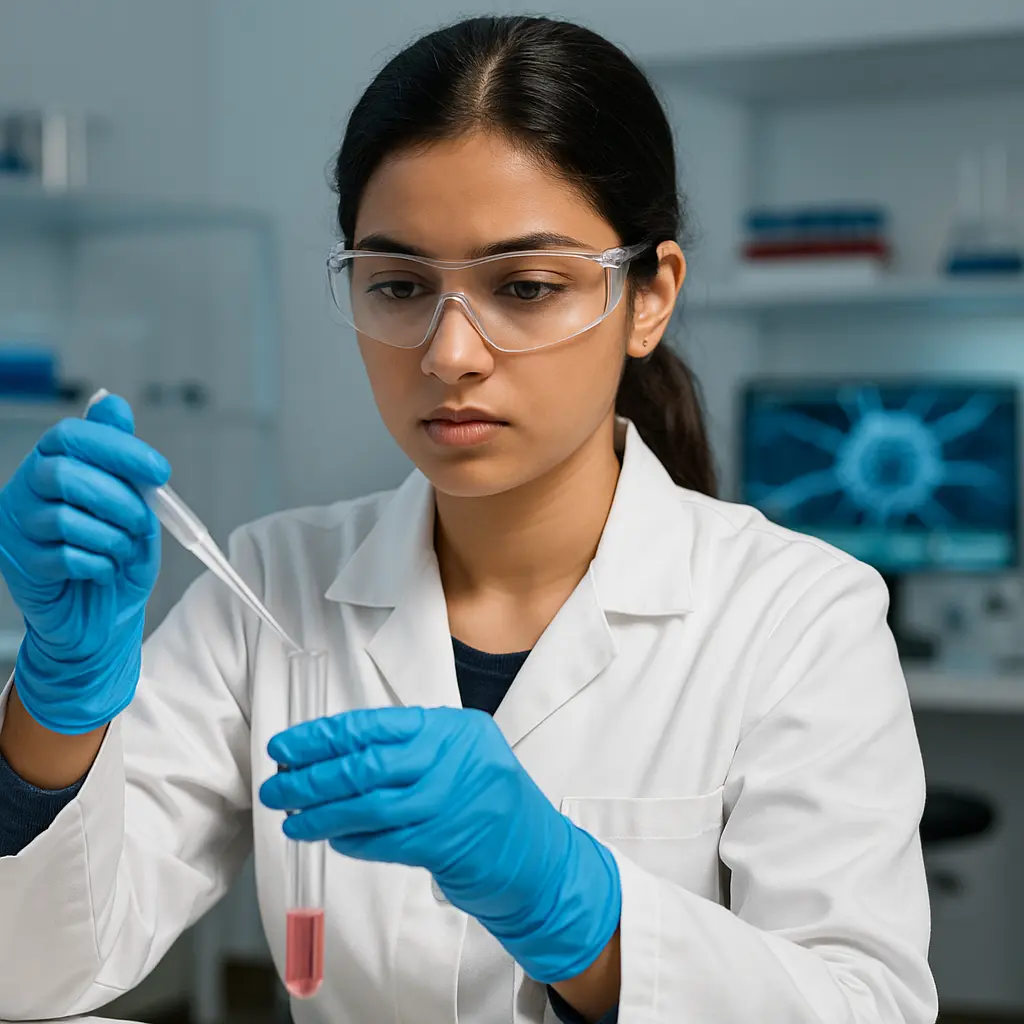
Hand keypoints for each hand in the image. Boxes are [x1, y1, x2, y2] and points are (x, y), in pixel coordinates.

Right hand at [0, 394, 170, 733]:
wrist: (102, 623)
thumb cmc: (117, 559)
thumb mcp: (135, 509)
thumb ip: (123, 463)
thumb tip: (112, 403)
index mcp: (54, 466)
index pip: (72, 436)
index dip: (118, 448)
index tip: (160, 471)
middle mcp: (26, 491)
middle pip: (63, 474)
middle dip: (118, 498)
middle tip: (142, 521)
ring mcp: (18, 529)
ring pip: (65, 518)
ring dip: (112, 537)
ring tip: (123, 551)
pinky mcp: (21, 566)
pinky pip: (63, 556)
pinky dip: (99, 564)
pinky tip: (104, 571)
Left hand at [260, 706, 620, 983]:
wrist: (538, 854)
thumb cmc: (492, 800)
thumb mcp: (463, 753)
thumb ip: (413, 747)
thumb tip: (341, 753)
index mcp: (451, 728)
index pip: (374, 725)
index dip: (323, 736)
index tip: (288, 746)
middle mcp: (450, 758)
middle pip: (365, 764)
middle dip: (313, 776)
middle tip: (278, 784)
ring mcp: (448, 801)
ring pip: (367, 805)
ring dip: (321, 814)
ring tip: (291, 818)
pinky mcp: (443, 843)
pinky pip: (382, 840)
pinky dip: (351, 840)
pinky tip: (330, 838)